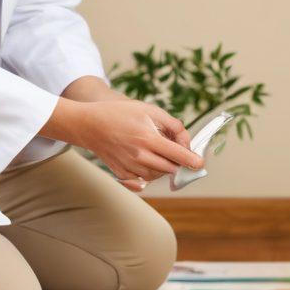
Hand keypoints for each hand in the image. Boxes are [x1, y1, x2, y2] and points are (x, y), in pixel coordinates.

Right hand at [43, 99, 199, 191]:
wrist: (89, 125)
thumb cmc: (120, 114)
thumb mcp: (149, 110)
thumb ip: (172, 124)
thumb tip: (186, 141)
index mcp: (148, 138)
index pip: (177, 155)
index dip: (192, 160)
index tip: (200, 163)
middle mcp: (139, 156)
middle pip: (170, 168)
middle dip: (178, 161)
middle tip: (176, 151)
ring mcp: (130, 167)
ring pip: (158, 175)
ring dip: (164, 166)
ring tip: (157, 151)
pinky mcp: (122, 174)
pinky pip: (143, 179)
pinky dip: (150, 171)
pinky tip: (145, 158)